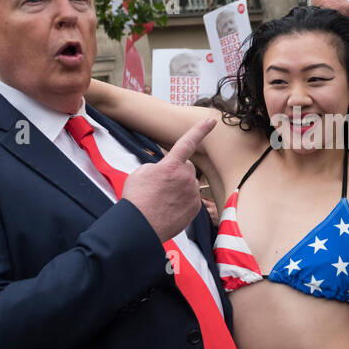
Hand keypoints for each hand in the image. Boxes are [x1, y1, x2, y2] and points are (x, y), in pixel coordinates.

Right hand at [121, 118, 214, 242]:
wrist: (139, 226)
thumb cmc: (137, 199)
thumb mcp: (141, 173)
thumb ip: (158, 166)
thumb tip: (166, 170)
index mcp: (172, 165)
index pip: (188, 142)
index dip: (200, 130)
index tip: (211, 121)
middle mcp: (186, 178)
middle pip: (187, 167)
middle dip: (178, 171)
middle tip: (161, 185)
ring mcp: (192, 194)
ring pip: (189, 184)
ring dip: (180, 187)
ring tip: (162, 199)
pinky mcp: (195, 208)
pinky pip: (192, 199)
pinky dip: (183, 201)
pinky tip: (169, 208)